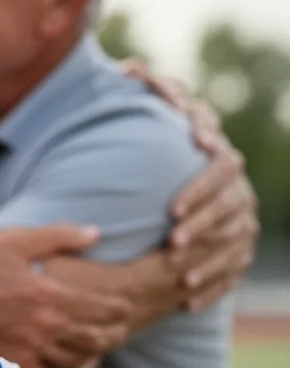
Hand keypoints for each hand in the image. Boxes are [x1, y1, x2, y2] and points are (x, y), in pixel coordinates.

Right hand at [0, 225, 133, 367]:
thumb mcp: (13, 241)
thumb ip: (58, 236)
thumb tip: (95, 234)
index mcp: (48, 294)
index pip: (99, 306)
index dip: (118, 309)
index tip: (126, 308)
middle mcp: (43, 326)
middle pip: (93, 338)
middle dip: (112, 334)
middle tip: (121, 331)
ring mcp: (27, 349)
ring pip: (75, 360)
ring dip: (92, 354)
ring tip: (99, 349)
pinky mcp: (10, 365)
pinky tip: (66, 364)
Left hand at [123, 59, 258, 310]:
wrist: (169, 182)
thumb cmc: (150, 140)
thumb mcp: (150, 114)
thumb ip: (145, 91)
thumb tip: (128, 66)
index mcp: (216, 153)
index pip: (219, 169)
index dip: (198, 190)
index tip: (171, 210)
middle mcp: (233, 184)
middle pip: (226, 206)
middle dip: (201, 226)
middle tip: (171, 242)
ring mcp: (239, 215)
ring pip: (231, 240)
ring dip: (206, 260)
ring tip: (179, 278)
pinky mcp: (236, 246)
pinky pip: (231, 269)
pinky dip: (211, 285)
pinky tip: (187, 301)